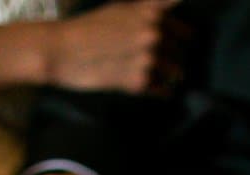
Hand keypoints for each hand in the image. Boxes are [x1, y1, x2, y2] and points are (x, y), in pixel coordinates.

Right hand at [43, 0, 184, 94]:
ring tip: (154, 75)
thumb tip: (175, 7)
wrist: (62, 50)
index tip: (183, 43)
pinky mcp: (139, 82)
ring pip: (176, 73)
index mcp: (153, 14)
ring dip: (168, 75)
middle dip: (173, 57)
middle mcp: (155, 35)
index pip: (187, 31)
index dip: (184, 37)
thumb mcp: (122, 8)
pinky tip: (147, 86)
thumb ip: (150, 9)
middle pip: (182, 52)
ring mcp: (149, 59)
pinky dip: (158, 91)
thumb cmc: (89, 27)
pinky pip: (162, 91)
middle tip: (159, 61)